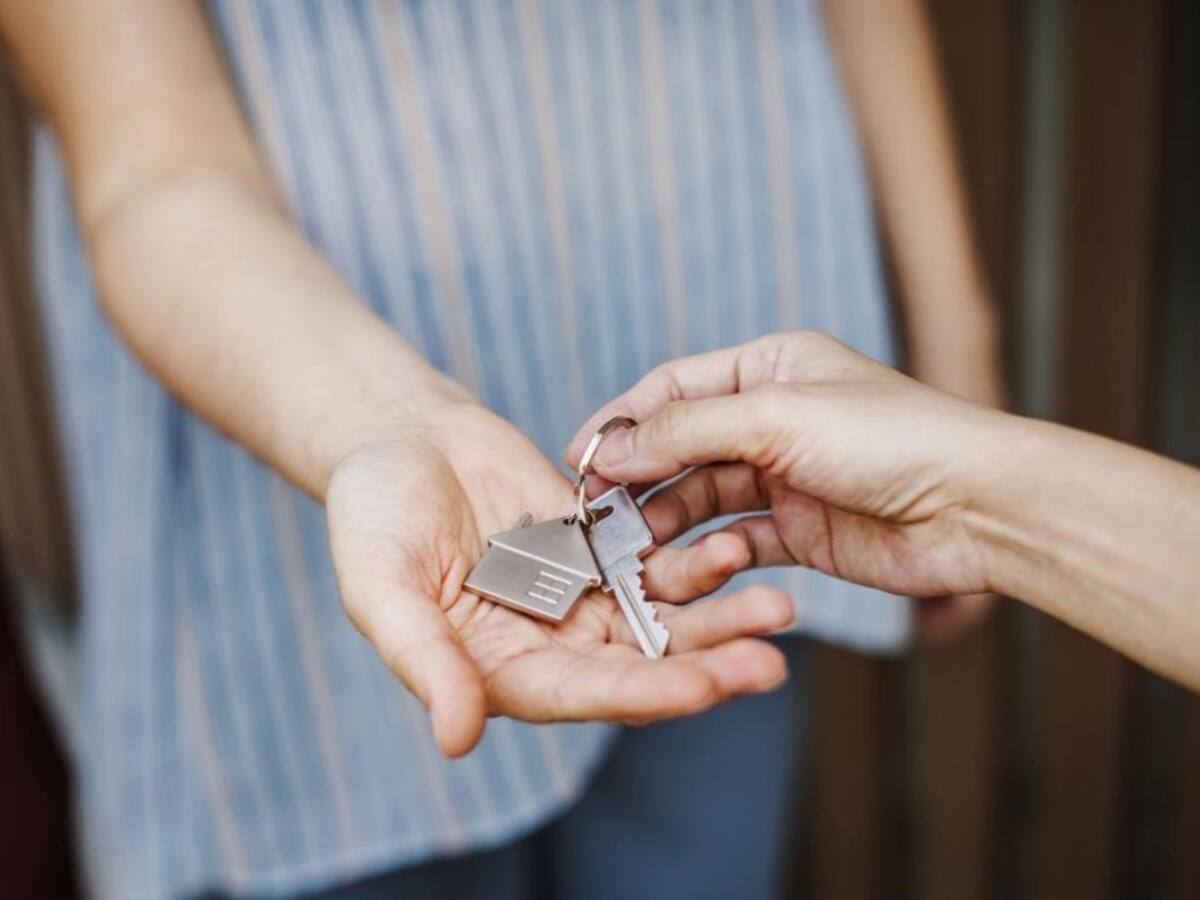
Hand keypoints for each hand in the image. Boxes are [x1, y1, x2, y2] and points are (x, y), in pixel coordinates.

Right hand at [325, 403, 792, 756]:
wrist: (397, 438)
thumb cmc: (371, 513)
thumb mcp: (381, 584)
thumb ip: (422, 658)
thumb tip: (456, 739)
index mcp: (499, 670)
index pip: (581, 694)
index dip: (642, 695)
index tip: (703, 689)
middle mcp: (549, 644)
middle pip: (638, 665)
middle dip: (704, 665)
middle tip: (768, 663)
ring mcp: (579, 596)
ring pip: (660, 616)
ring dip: (718, 614)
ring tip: (776, 606)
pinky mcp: (600, 548)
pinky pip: (654, 556)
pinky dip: (695, 555)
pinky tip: (736, 544)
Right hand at [566, 332, 1014, 606]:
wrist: (974, 508)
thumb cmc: (889, 439)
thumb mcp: (774, 417)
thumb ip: (686, 430)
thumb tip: (612, 446)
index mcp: (767, 368)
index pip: (672, 389)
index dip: (622, 422)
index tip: (579, 458)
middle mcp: (772, 418)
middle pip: (681, 446)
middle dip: (637, 477)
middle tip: (594, 512)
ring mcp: (785, 476)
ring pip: (703, 497)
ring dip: (665, 519)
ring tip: (628, 546)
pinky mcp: (800, 530)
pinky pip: (737, 539)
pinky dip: (708, 553)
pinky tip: (680, 567)